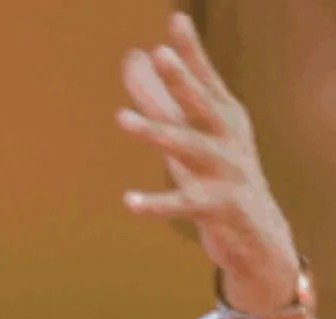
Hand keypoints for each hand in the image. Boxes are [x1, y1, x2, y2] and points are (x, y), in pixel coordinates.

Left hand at [118, 12, 297, 312]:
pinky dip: (154, 203)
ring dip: (155, 132)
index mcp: (224, 117)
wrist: (259, 235)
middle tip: (160, 54)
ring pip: (187, 148)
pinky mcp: (217, 207)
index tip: (175, 20)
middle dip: (182, 80)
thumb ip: (158, 96)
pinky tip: (128, 201)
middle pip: (202, 105)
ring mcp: (225, 172)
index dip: (191, 51)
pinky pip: (182, 204)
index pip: (206, 78)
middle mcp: (228, 139)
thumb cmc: (217, 174)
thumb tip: (132, 56)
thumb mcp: (187, 132)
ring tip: (121, 119)